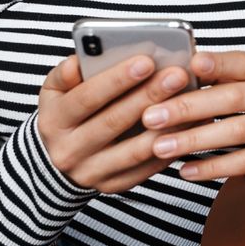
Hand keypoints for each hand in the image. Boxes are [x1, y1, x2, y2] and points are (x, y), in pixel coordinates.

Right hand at [35, 52, 200, 193]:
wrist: (57, 160)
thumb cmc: (65, 113)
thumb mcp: (54, 91)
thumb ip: (66, 74)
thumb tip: (79, 59)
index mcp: (54, 121)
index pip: (86, 98)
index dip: (117, 79)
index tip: (147, 61)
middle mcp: (68, 151)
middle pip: (113, 122)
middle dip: (148, 96)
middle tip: (177, 75)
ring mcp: (91, 173)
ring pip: (134, 150)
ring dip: (165, 125)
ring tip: (190, 101)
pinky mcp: (114, 185)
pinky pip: (147, 168)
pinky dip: (170, 146)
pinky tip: (190, 126)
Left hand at [138, 50, 244, 182]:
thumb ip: (236, 75)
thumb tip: (184, 72)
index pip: (241, 62)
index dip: (216, 63)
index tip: (187, 65)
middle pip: (231, 98)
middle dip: (187, 107)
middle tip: (150, 115)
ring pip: (235, 131)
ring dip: (194, 140)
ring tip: (159, 146)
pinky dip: (214, 167)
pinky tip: (187, 171)